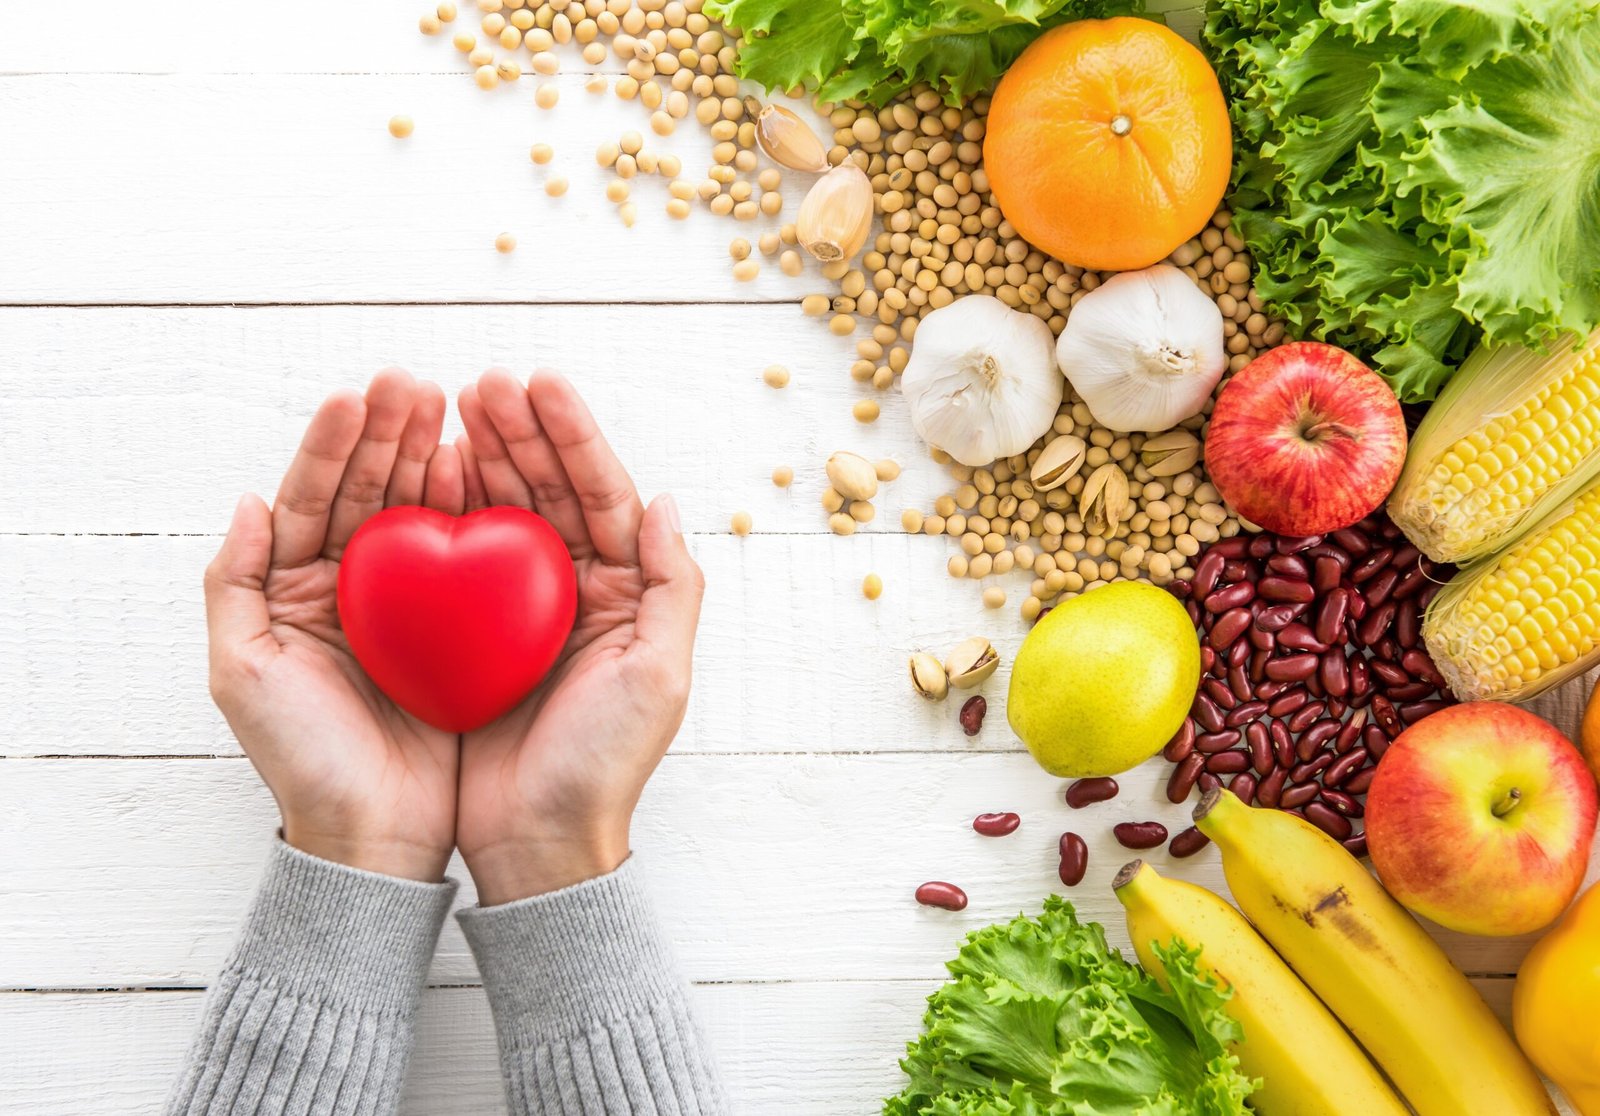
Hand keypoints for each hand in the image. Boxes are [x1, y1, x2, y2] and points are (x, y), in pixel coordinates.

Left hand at [204, 369, 467, 881]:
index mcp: (294, 589)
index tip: (359, 397)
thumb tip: (247, 501)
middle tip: (415, 385)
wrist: (377, 833)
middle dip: (390, 433)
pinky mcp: (458, 628)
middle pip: (367, 491)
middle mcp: (351, 586)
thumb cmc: (304, 760)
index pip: (311, 498)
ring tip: (455, 407)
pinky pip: (465, 556)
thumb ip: (233, 585)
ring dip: (432, 456)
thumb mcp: (242, 674)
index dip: (334, 446)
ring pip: (418, 511)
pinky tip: (481, 471)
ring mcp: (408, 604)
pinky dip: (472, 510)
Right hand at [452, 370, 703, 904]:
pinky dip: (438, 512)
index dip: (572, 437)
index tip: (539, 384)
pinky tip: (419, 473)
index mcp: (626, 592)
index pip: (602, 494)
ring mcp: (517, 609)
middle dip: (518, 432)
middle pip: (548, 490)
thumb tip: (665, 501)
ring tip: (446, 406)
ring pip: (499, 511)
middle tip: (480, 383)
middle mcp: (575, 590)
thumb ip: (674, 587)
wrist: (536, 843)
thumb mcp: (660, 678)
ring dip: (477, 457)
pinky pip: (452, 557)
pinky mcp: (467, 633)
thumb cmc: (603, 765)